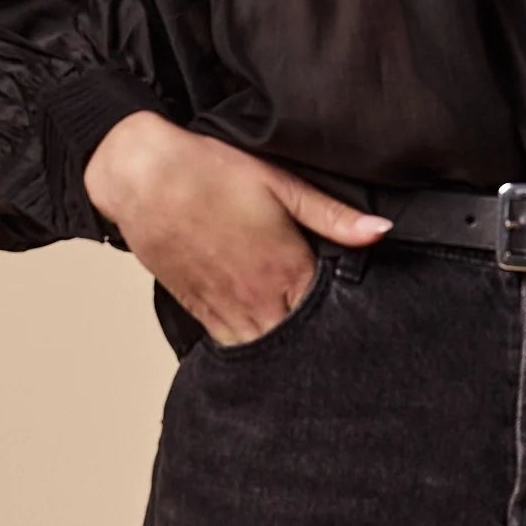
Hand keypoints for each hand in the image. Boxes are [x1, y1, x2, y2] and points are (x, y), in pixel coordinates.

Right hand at [82, 113, 394, 345]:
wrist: (145, 177)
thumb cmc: (211, 172)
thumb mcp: (281, 183)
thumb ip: (332, 215)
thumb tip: (381, 232)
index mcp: (287, 269)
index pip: (330, 315)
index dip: (350, 320)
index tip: (366, 323)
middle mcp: (258, 299)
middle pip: (299, 342)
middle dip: (319, 345)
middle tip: (340, 345)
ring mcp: (225, 310)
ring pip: (265, 353)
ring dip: (285, 352)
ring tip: (306, 351)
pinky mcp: (199, 311)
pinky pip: (231, 346)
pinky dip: (249, 348)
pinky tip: (262, 338)